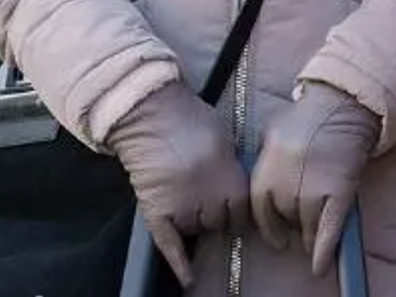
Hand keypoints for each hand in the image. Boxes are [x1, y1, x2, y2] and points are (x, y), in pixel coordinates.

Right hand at [107, 80, 251, 285]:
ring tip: (188, 197)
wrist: (153, 114)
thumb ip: (233, 168)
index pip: (242, 212)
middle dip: (217, 212)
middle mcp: (209, 199)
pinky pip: (168, 244)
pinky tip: (187, 280)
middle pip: (219, 221)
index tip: (236, 207)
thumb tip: (237, 186)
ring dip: (195, 220)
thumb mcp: (227, 140)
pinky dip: (178, 263)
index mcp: (231, 179)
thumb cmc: (194, 119)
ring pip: (195, 228)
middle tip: (207, 194)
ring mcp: (182, 208)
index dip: (239, 210)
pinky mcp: (156, 211)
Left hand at [250, 82, 379, 275]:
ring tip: (313, 236)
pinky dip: (325, 248)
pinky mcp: (339, 190)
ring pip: (306, 223)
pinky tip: (320, 266)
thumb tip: (260, 185)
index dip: (269, 225)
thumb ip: (264, 159)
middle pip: (284, 215)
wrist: (343, 103)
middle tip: (301, 224)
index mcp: (266, 165)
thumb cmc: (307, 115)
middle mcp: (286, 179)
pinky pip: (329, 227)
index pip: (260, 209)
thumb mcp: (272, 133)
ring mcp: (313, 186)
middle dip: (293, 221)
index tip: (277, 236)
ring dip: (310, 232)